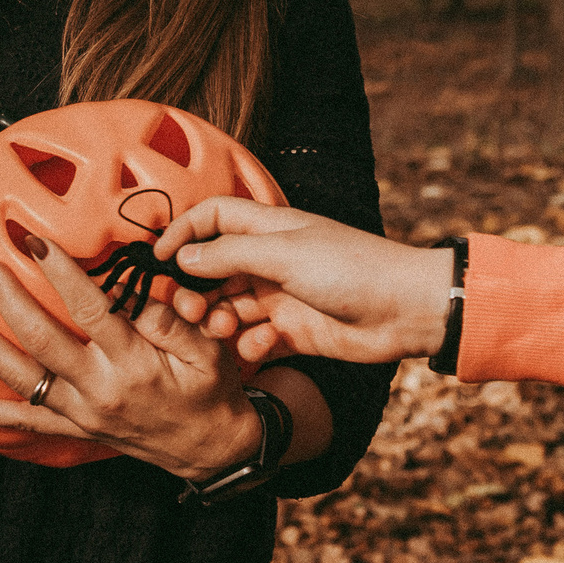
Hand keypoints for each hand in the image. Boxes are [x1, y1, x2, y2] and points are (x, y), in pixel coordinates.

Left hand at [0, 237, 262, 481]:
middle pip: (42, 340)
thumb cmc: (211, 390)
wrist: (211, 449)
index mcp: (134, 363)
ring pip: (23, 378)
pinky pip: (28, 422)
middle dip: (7, 298)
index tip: (35, 241)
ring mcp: (83, 413)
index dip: (61, 273)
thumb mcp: (209, 351)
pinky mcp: (77, 429)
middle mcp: (100, 390)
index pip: (91, 310)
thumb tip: (136, 292)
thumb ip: (171, 321)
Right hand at [153, 199, 454, 366]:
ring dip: (218, 319)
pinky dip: (249, 342)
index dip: (183, 233)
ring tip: (222, 329)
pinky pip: (252, 336)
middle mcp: (270, 259)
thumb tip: (182, 258)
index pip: (212, 217)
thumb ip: (229, 254)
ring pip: (228, 305)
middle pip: (213, 268)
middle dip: (194, 289)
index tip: (158, 260)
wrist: (405, 310)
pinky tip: (262, 345)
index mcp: (269, 227)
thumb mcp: (283, 253)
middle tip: (186, 311)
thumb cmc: (351, 268)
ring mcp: (280, 295)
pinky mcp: (291, 330)